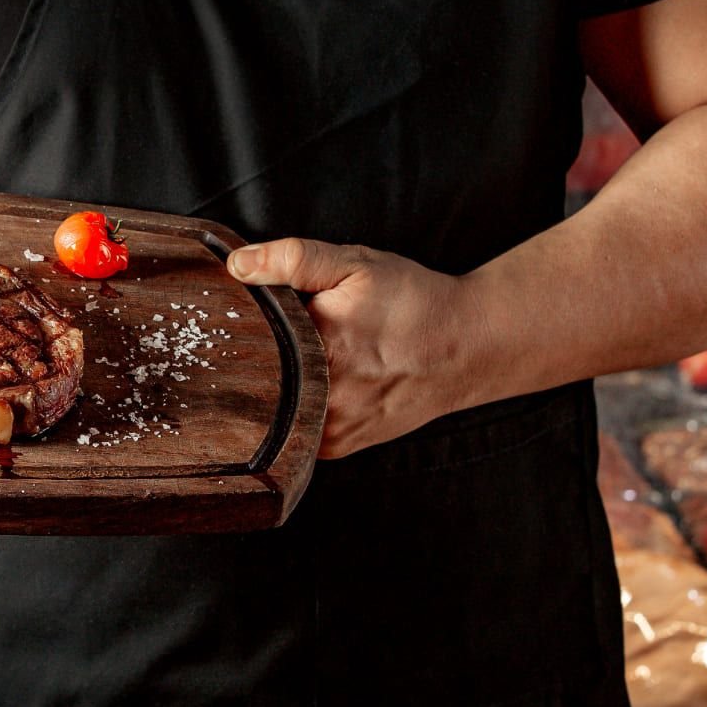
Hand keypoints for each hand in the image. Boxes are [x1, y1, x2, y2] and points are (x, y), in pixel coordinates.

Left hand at [227, 238, 487, 459]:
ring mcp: (328, 430)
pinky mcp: (336, 447)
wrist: (469, 347)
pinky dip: (293, 404)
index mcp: (320, 350)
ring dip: (274, 382)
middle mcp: (322, 400)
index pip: (248, 341)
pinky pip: (294, 426)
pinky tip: (308, 380)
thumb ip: (292, 260)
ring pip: (274, 407)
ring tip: (298, 355)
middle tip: (273, 332)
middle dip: (256, 354)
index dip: (240, 324)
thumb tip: (237, 265)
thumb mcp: (354, 265)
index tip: (242, 311)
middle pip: (257, 378)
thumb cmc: (413, 301)